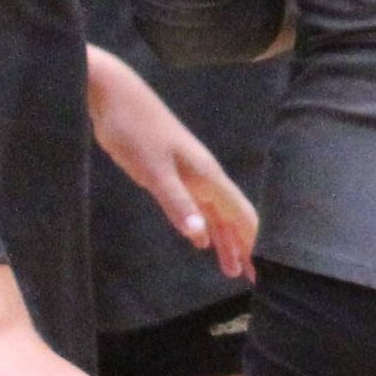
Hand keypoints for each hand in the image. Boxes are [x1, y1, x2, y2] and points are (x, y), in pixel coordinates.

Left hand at [87, 47, 259, 276]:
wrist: (112, 95)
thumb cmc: (135, 129)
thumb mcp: (154, 170)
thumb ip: (177, 204)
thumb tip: (201, 238)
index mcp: (207, 176)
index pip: (241, 214)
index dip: (254, 242)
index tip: (263, 270)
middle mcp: (205, 178)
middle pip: (233, 217)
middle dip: (245, 247)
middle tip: (253, 280)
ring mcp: (189, 176)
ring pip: (215, 214)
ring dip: (224, 241)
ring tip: (231, 269)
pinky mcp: (171, 175)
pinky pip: (197, 207)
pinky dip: (204, 227)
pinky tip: (202, 241)